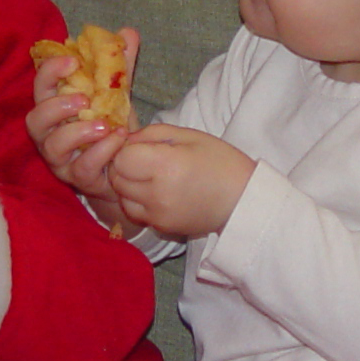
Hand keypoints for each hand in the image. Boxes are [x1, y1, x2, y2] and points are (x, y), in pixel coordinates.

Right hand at [26, 26, 137, 233]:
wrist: (126, 166)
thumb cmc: (111, 126)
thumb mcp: (117, 94)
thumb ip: (121, 66)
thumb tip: (128, 32)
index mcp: (54, 108)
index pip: (40, 88)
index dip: (49, 72)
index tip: (71, 59)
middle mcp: (50, 134)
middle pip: (34, 120)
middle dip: (56, 106)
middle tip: (84, 98)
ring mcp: (61, 159)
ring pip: (53, 146)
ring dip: (77, 132)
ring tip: (104, 123)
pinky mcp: (78, 179)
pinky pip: (83, 168)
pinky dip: (100, 151)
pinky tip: (118, 139)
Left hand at [107, 125, 254, 241]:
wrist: (242, 199)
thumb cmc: (219, 162)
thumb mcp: (188, 135)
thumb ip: (151, 133)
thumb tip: (123, 140)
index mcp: (166, 165)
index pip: (122, 158)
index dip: (126, 149)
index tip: (140, 147)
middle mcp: (157, 193)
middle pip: (117, 178)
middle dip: (123, 166)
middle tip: (142, 160)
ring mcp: (157, 214)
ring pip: (121, 197)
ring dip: (127, 185)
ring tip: (148, 176)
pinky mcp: (160, 227)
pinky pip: (134, 212)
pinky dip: (136, 201)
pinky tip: (154, 192)